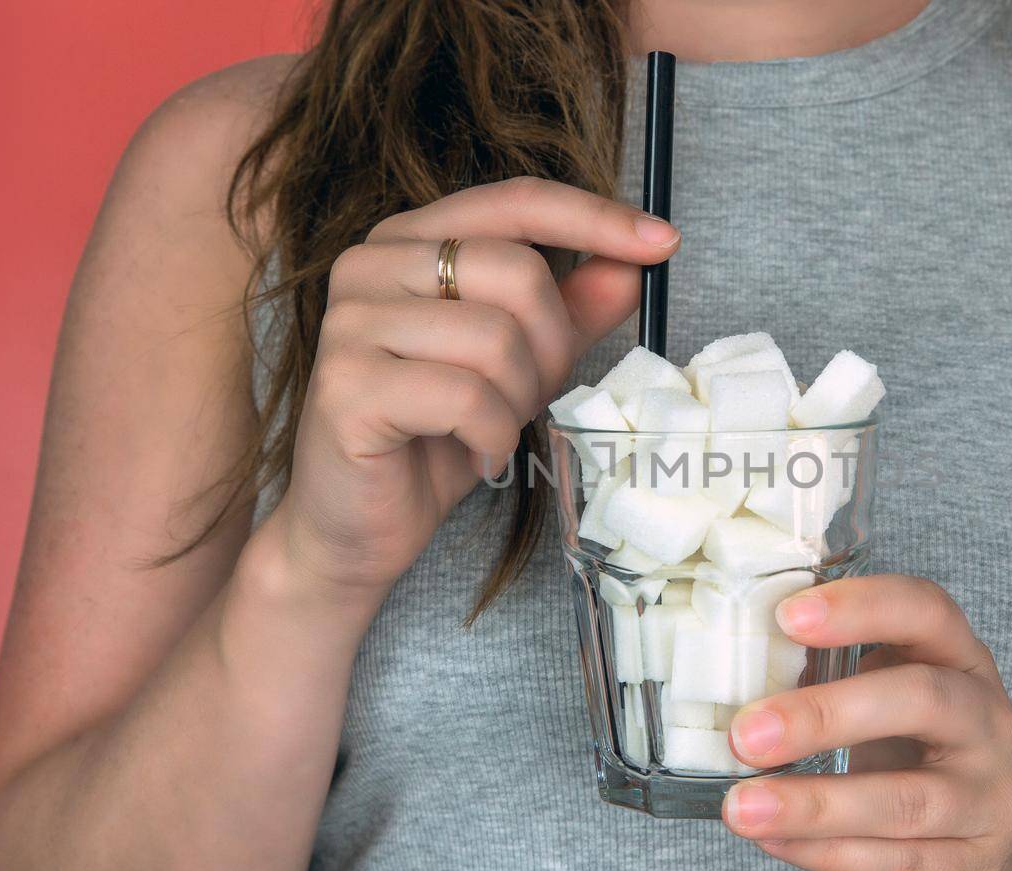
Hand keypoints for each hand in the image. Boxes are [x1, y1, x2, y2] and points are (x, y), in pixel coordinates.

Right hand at [262, 177, 680, 604]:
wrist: (359, 527)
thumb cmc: (436, 439)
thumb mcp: (522, 367)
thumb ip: (570, 312)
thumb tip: (631, 265)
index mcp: (411, 241)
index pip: (517, 202)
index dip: (596, 217)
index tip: (664, 242)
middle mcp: (370, 264)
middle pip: (518, 273)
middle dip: (551, 347)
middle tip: (529, 398)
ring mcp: (350, 321)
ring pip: (496, 339)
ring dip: (517, 400)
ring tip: (490, 429)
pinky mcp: (347, 384)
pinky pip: (466, 397)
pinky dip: (492, 437)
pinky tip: (474, 455)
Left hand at [722, 575, 1011, 870]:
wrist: (984, 842)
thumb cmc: (914, 748)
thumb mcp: (888, 693)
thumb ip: (831, 673)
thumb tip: (733, 667)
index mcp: (960, 658)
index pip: (926, 611)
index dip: (862, 607)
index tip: (786, 617)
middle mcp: (986, 719)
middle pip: (922, 700)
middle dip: (825, 715)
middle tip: (745, 735)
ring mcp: (987, 796)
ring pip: (907, 801)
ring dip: (814, 805)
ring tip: (742, 807)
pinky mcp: (971, 864)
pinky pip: (899, 864)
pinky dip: (828, 853)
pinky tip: (774, 840)